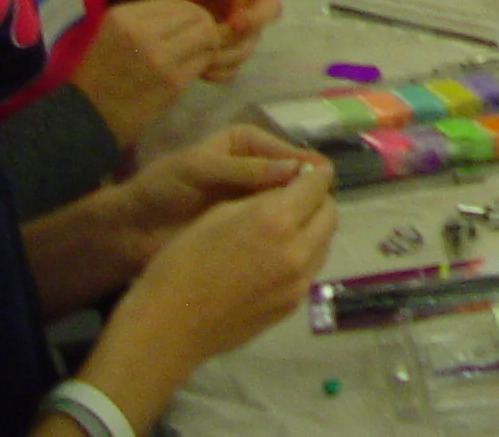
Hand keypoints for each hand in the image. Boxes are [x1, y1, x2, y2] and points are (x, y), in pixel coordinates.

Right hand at [70, 0, 221, 144]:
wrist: (82, 120)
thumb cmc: (94, 76)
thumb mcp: (109, 33)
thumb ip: (144, 19)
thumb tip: (184, 8)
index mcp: (123, 16)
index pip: (175, 1)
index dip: (188, 11)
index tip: (186, 26)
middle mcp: (142, 32)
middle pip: (196, 15)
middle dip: (204, 26)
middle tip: (199, 40)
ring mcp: (159, 57)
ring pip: (206, 36)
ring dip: (207, 45)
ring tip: (197, 55)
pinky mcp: (172, 82)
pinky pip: (202, 62)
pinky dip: (204, 64)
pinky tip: (193, 70)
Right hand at [113, 161, 336, 370]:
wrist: (168, 328)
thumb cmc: (182, 263)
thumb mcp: (217, 214)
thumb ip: (260, 197)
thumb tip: (288, 186)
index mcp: (277, 220)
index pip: (318, 185)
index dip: (315, 174)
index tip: (308, 172)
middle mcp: (298, 250)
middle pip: (330, 213)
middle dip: (318, 201)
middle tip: (298, 199)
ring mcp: (299, 281)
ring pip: (324, 243)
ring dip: (313, 230)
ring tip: (288, 228)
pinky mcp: (293, 304)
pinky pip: (310, 270)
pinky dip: (304, 256)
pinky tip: (277, 258)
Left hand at [116, 125, 327, 253]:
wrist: (130, 231)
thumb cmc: (162, 189)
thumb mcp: (199, 170)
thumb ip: (245, 170)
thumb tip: (296, 169)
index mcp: (248, 144)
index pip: (286, 150)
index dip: (304, 165)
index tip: (323, 179)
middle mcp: (257, 168)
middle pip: (293, 177)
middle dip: (304, 190)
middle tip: (320, 208)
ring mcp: (253, 200)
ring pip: (287, 203)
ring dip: (296, 213)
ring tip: (309, 227)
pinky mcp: (247, 227)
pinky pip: (273, 226)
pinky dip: (283, 232)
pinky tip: (293, 242)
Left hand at [160, 0, 281, 79]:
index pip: (270, 6)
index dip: (256, 18)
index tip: (233, 24)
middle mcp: (254, 14)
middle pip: (253, 37)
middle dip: (229, 45)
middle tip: (204, 47)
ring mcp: (242, 36)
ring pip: (242, 56)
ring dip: (221, 61)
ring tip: (197, 60)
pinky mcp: (229, 52)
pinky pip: (230, 70)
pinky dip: (216, 73)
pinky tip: (198, 70)